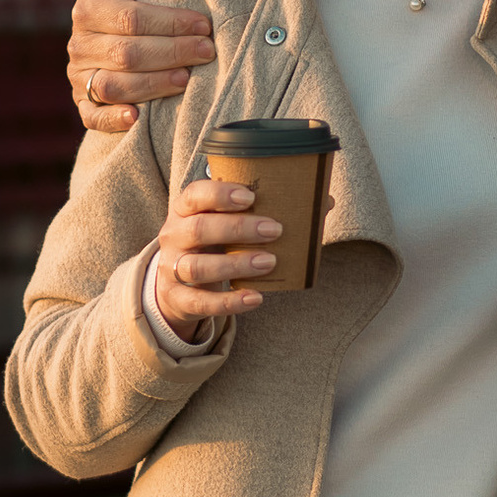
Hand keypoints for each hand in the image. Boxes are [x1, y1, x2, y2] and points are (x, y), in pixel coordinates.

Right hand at [68, 0, 212, 134]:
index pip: (131, 20)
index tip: (204, 25)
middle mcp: (78, 43)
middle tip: (207, 52)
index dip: (170, 24)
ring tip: (187, 79)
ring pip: (112, 87)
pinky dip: (113, 120)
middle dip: (172, 54)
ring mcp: (79, 75)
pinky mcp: (84, 102)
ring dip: (153, 85)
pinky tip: (138, 117)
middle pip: (125, 55)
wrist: (122, 19)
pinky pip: (93, 116)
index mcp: (89, 6)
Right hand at [152, 176, 280, 338]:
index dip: (220, 194)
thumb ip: (269, 211)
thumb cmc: (214, 243)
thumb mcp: (229, 224)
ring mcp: (172, 268)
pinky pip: (200, 302)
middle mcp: (174, 235)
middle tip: (275, 230)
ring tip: (270, 262)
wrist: (179, 284)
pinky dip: (229, 302)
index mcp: (185, 209)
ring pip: (197, 267)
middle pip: (198, 229)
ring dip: (235, 264)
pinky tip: (256, 298)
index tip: (251, 197)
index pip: (194, 194)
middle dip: (238, 228)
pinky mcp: (177, 298)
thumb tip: (325, 202)